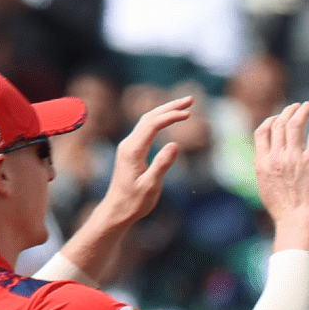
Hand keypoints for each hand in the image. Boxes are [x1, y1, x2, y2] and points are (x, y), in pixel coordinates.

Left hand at [93, 95, 196, 230]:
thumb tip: (175, 144)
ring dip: (165, 111)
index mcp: (133, 150)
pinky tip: (170, 119)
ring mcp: (129, 146)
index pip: (152, 125)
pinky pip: (146, 129)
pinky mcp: (132, 150)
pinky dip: (160, 120)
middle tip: (191, 99)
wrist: (117, 210)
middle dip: (170, 107)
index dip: (170, 116)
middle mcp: (129, 144)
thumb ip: (162, 164)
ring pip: (147, 121)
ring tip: (185, 106)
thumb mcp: (151, 186)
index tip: (189, 114)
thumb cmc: (134, 201)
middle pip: (149, 117)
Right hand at [252, 102, 308, 246]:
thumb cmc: (284, 208)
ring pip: (295, 125)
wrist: (298, 219)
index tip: (279, 117)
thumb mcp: (265, 187)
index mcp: (263, 162)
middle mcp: (276, 157)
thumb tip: (259, 160)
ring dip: (302, 112)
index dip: (270, 120)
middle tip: (297, 106)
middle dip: (288, 112)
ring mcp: (293, 157)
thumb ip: (263, 170)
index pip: (262, 131)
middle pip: (279, 124)